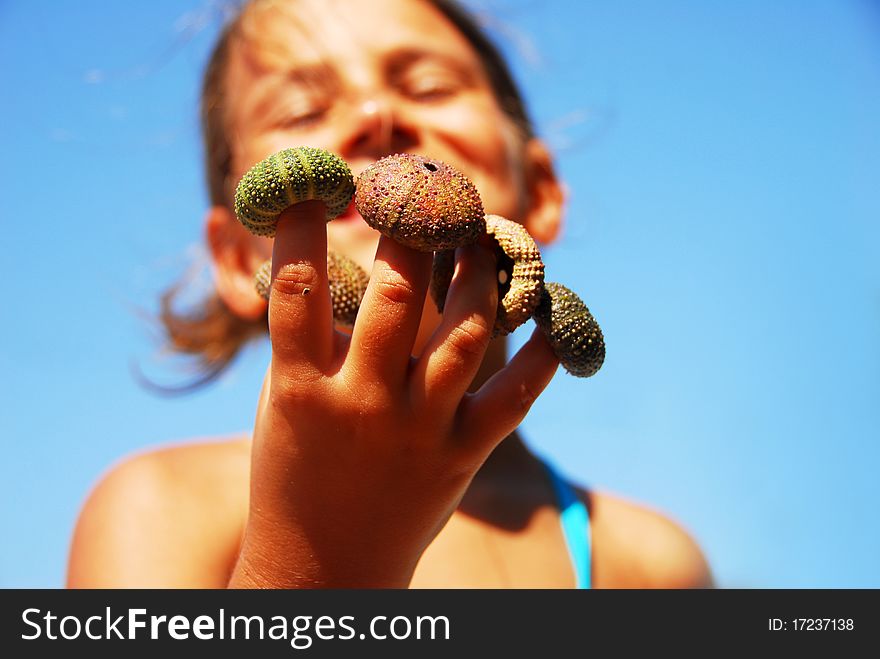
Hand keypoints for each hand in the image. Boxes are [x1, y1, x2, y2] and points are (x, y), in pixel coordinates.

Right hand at [229, 200, 558, 587]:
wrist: (323, 566)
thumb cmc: (294, 470)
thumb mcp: (283, 400)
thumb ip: (308, 334)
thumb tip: (334, 253)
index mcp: (299, 388)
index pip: (297, 287)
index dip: (303, 221)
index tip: (321, 176)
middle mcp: (362, 406)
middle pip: (399, 294)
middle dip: (416, 227)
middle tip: (428, 189)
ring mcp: (417, 433)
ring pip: (467, 333)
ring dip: (483, 272)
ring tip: (483, 234)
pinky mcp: (461, 456)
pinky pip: (515, 396)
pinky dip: (545, 351)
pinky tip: (557, 307)